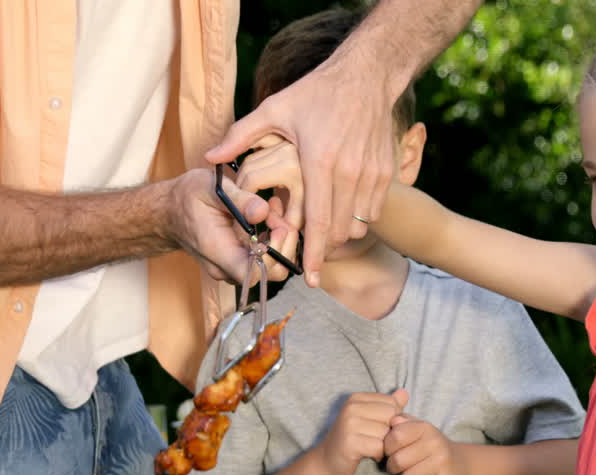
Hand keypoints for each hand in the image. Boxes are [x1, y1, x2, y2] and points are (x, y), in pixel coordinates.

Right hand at [166, 168, 292, 284]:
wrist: (170, 211)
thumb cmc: (187, 197)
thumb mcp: (209, 187)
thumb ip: (238, 198)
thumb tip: (262, 211)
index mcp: (218, 252)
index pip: (255, 275)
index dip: (273, 256)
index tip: (274, 228)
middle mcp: (226, 268)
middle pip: (270, 274)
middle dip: (283, 245)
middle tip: (276, 216)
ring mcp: (232, 268)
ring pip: (271, 268)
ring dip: (279, 241)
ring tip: (271, 212)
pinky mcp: (238, 261)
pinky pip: (264, 260)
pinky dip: (272, 240)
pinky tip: (266, 217)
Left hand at [206, 55, 397, 286]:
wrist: (367, 75)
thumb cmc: (317, 93)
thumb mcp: (274, 110)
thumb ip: (240, 137)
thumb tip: (209, 158)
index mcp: (319, 163)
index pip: (318, 222)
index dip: (315, 255)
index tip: (310, 278)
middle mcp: (349, 173)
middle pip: (338, 232)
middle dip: (324, 251)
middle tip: (310, 261)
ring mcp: (371, 174)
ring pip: (356, 225)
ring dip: (339, 235)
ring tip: (323, 231)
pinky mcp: (386, 172)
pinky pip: (372, 211)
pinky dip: (357, 218)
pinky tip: (342, 209)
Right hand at [317, 389, 407, 474]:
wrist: (326, 462)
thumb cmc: (352, 440)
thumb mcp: (369, 418)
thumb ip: (388, 405)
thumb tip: (404, 392)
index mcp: (356, 398)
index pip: (392, 402)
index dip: (392, 419)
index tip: (378, 428)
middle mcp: (351, 407)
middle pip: (391, 416)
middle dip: (390, 432)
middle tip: (377, 440)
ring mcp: (349, 424)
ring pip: (387, 433)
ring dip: (385, 445)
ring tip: (372, 448)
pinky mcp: (351, 442)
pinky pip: (379, 447)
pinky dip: (379, 455)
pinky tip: (370, 456)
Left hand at [384, 415, 467, 474]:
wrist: (461, 464)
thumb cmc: (431, 446)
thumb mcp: (418, 429)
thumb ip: (402, 423)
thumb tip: (393, 421)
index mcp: (426, 428)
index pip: (395, 437)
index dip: (388, 447)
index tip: (392, 451)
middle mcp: (436, 443)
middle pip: (398, 460)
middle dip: (393, 466)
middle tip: (399, 466)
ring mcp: (442, 463)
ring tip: (413, 474)